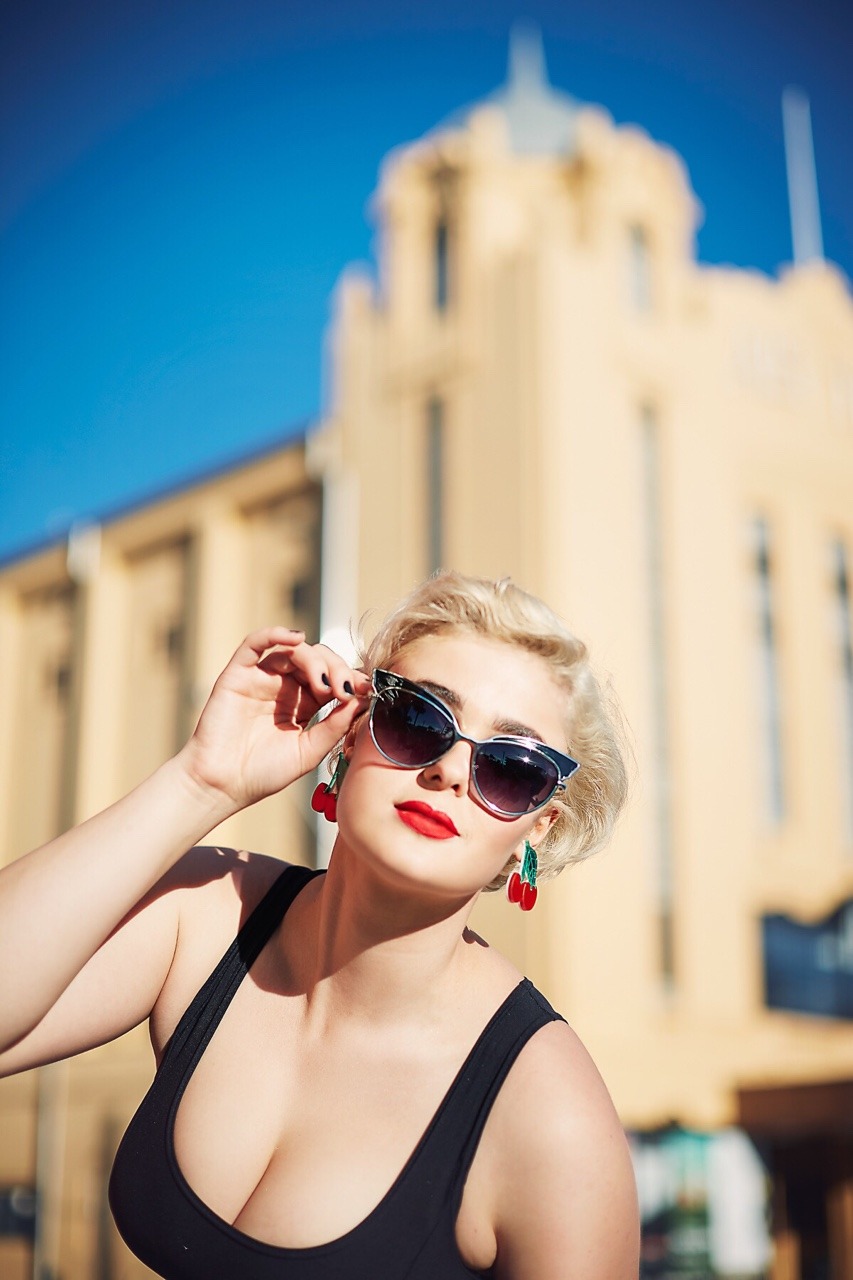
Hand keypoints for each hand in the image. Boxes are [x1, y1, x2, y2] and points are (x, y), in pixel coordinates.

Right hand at [177, 628, 371, 813]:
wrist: (222, 786)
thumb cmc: (263, 774)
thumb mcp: (308, 751)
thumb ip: (334, 726)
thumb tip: (361, 700)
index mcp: (305, 704)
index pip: (333, 678)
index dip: (351, 679)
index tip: (367, 690)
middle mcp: (285, 687)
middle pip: (318, 659)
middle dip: (337, 669)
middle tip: (344, 690)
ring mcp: (262, 678)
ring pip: (293, 650)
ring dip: (315, 660)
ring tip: (323, 684)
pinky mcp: (238, 674)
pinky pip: (255, 644)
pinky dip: (275, 633)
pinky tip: (295, 637)